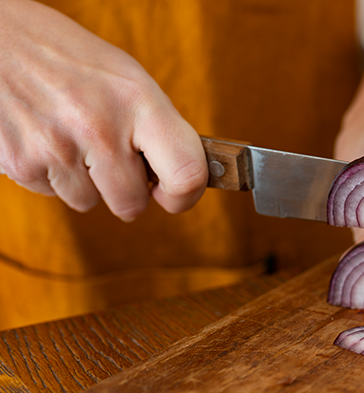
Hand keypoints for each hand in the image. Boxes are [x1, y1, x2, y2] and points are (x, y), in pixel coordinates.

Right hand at [0, 0, 207, 220]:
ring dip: (85, 182)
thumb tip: (184, 178)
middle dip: (126, 191)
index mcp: (138, 102)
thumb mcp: (127, 79)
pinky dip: (52, 175)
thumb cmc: (70, 59)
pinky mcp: (20, 162)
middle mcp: (100, 127)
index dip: (184, 196)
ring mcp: (57, 147)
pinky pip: (53, 194)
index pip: (186, 174)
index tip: (171, 193)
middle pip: (132, 205)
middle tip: (112, 158)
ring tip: (72, 136)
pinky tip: (46, 137)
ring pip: (89, 203)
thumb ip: (157, 128)